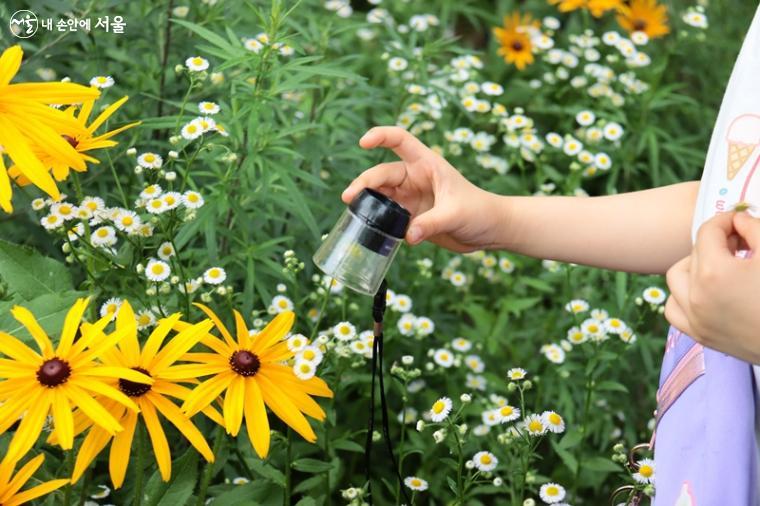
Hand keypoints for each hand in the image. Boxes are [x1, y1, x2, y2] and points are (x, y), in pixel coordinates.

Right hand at [342, 127, 505, 251]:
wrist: (490, 231)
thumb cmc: (479, 211)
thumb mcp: (456, 213)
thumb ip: (431, 223)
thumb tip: (407, 236)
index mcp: (427, 164)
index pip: (401, 140)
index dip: (382, 136)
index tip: (364, 142)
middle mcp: (415, 178)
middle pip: (383, 174)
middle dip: (365, 183)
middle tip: (349, 197)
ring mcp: (410, 198)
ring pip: (381, 196)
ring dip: (365, 202)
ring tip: (351, 211)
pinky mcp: (410, 218)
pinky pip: (387, 217)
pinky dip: (376, 221)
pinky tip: (365, 228)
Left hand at [665, 211, 759, 361]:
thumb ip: (753, 228)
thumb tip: (737, 220)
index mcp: (714, 273)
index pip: (708, 232)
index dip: (726, 221)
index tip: (742, 223)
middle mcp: (696, 296)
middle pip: (694, 253)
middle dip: (715, 242)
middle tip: (741, 243)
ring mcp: (695, 319)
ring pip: (676, 279)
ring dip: (694, 266)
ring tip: (721, 266)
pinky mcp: (701, 336)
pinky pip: (674, 310)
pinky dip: (683, 296)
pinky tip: (705, 292)